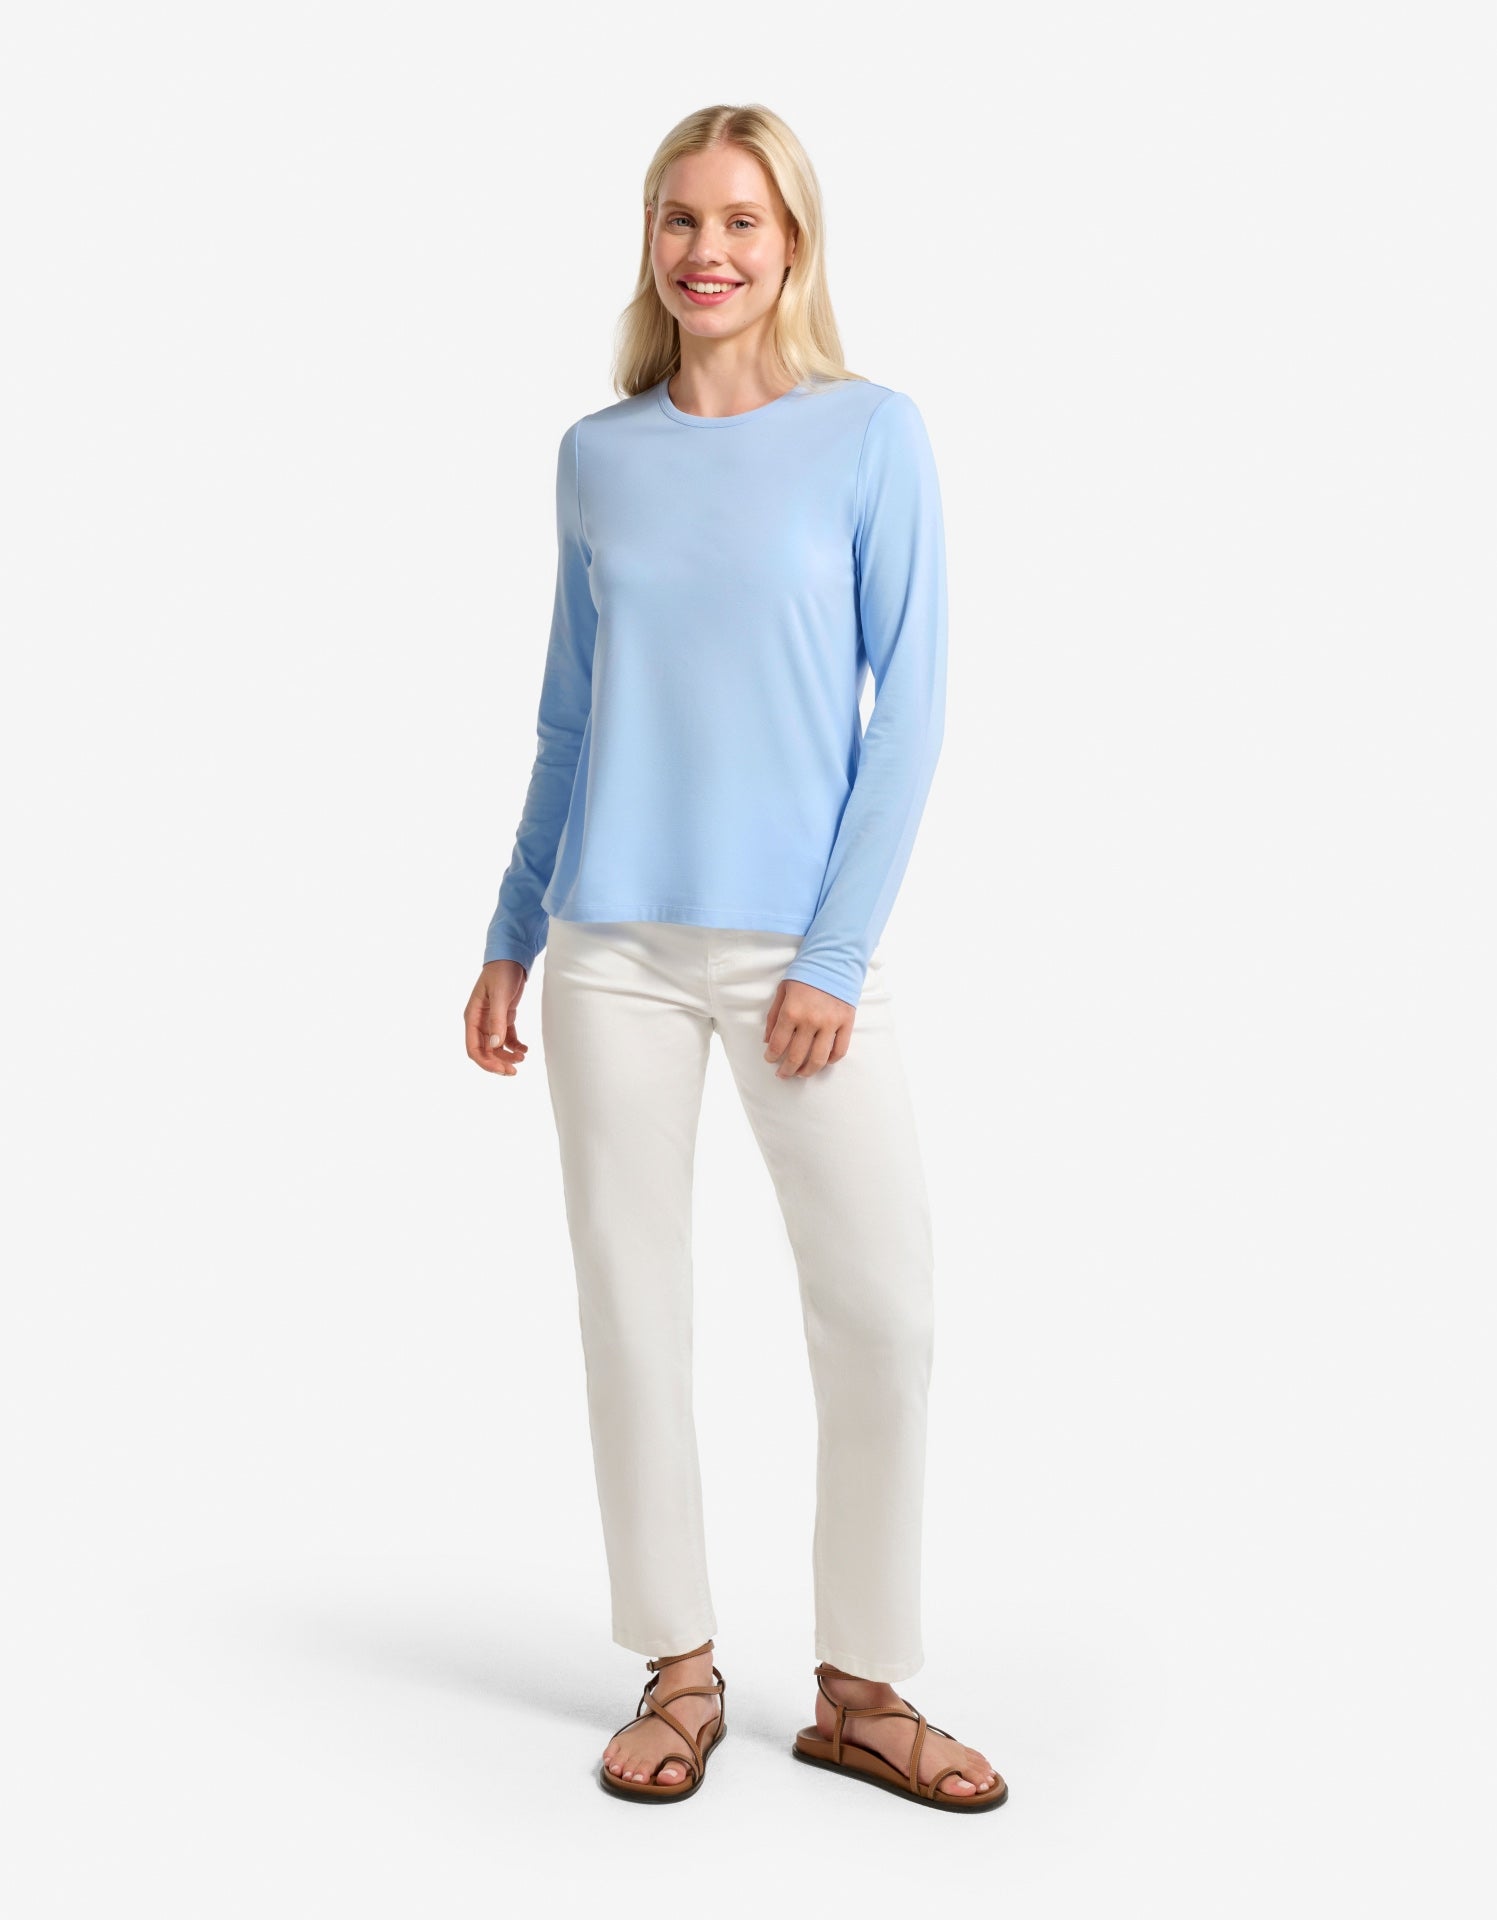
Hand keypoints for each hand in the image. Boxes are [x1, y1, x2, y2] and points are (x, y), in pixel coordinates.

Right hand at [465, 959, 529, 1075]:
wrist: (512, 957)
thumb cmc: (501, 972)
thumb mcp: (500, 996)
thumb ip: (497, 1021)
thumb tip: (495, 1045)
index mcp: (472, 1017)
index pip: (473, 1048)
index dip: (485, 1062)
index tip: (502, 1069)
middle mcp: (479, 1021)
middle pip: (485, 1051)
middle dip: (498, 1063)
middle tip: (514, 1071)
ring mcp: (491, 1020)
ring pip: (496, 1047)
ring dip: (507, 1056)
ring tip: (522, 1058)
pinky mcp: (504, 1017)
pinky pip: (506, 1038)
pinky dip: (515, 1046)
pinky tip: (525, 1049)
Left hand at [763, 976, 854, 1077]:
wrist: (834, 960)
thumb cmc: (805, 975)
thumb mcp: (782, 991)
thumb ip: (773, 1017)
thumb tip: (768, 1041)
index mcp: (791, 1011)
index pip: (778, 1044)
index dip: (772, 1057)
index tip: (770, 1060)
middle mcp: (810, 1020)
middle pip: (797, 1056)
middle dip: (787, 1070)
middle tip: (783, 1074)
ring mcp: (830, 1023)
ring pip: (818, 1059)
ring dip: (807, 1071)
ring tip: (801, 1074)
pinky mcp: (846, 1023)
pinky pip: (840, 1050)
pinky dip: (831, 1061)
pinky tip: (823, 1062)